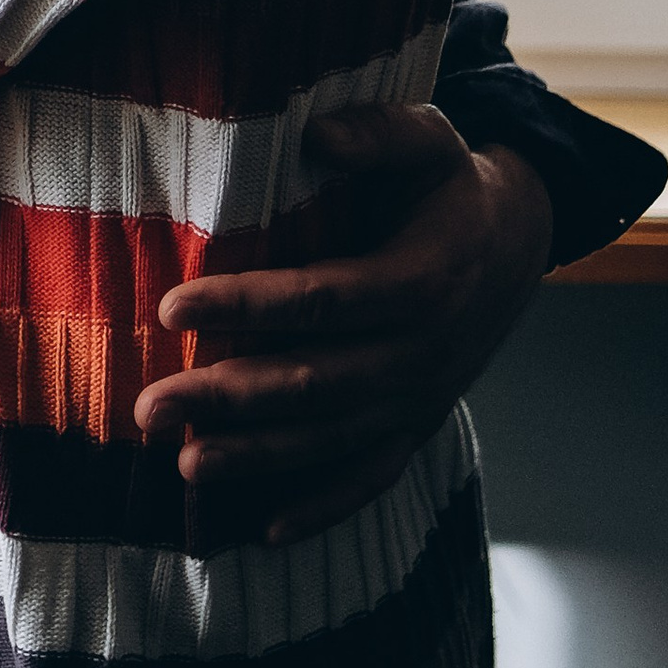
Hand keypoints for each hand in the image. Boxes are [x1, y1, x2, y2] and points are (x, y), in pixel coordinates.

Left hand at [133, 104, 551, 543]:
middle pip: (316, 383)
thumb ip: (378, 133)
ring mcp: (422, 398)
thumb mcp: (430, 140)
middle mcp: (424, 353)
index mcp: (423, 281)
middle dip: (229, 399)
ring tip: (183, 464)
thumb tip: (316, 134)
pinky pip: (372, 478)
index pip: (322, 299)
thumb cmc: (450, 185)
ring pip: (333, 439)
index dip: (248, 306)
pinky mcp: (418, 425)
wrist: (517, 244)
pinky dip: (323, 508)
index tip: (173, 305)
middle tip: (150, 406)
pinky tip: (266, 533)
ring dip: (258, 458)